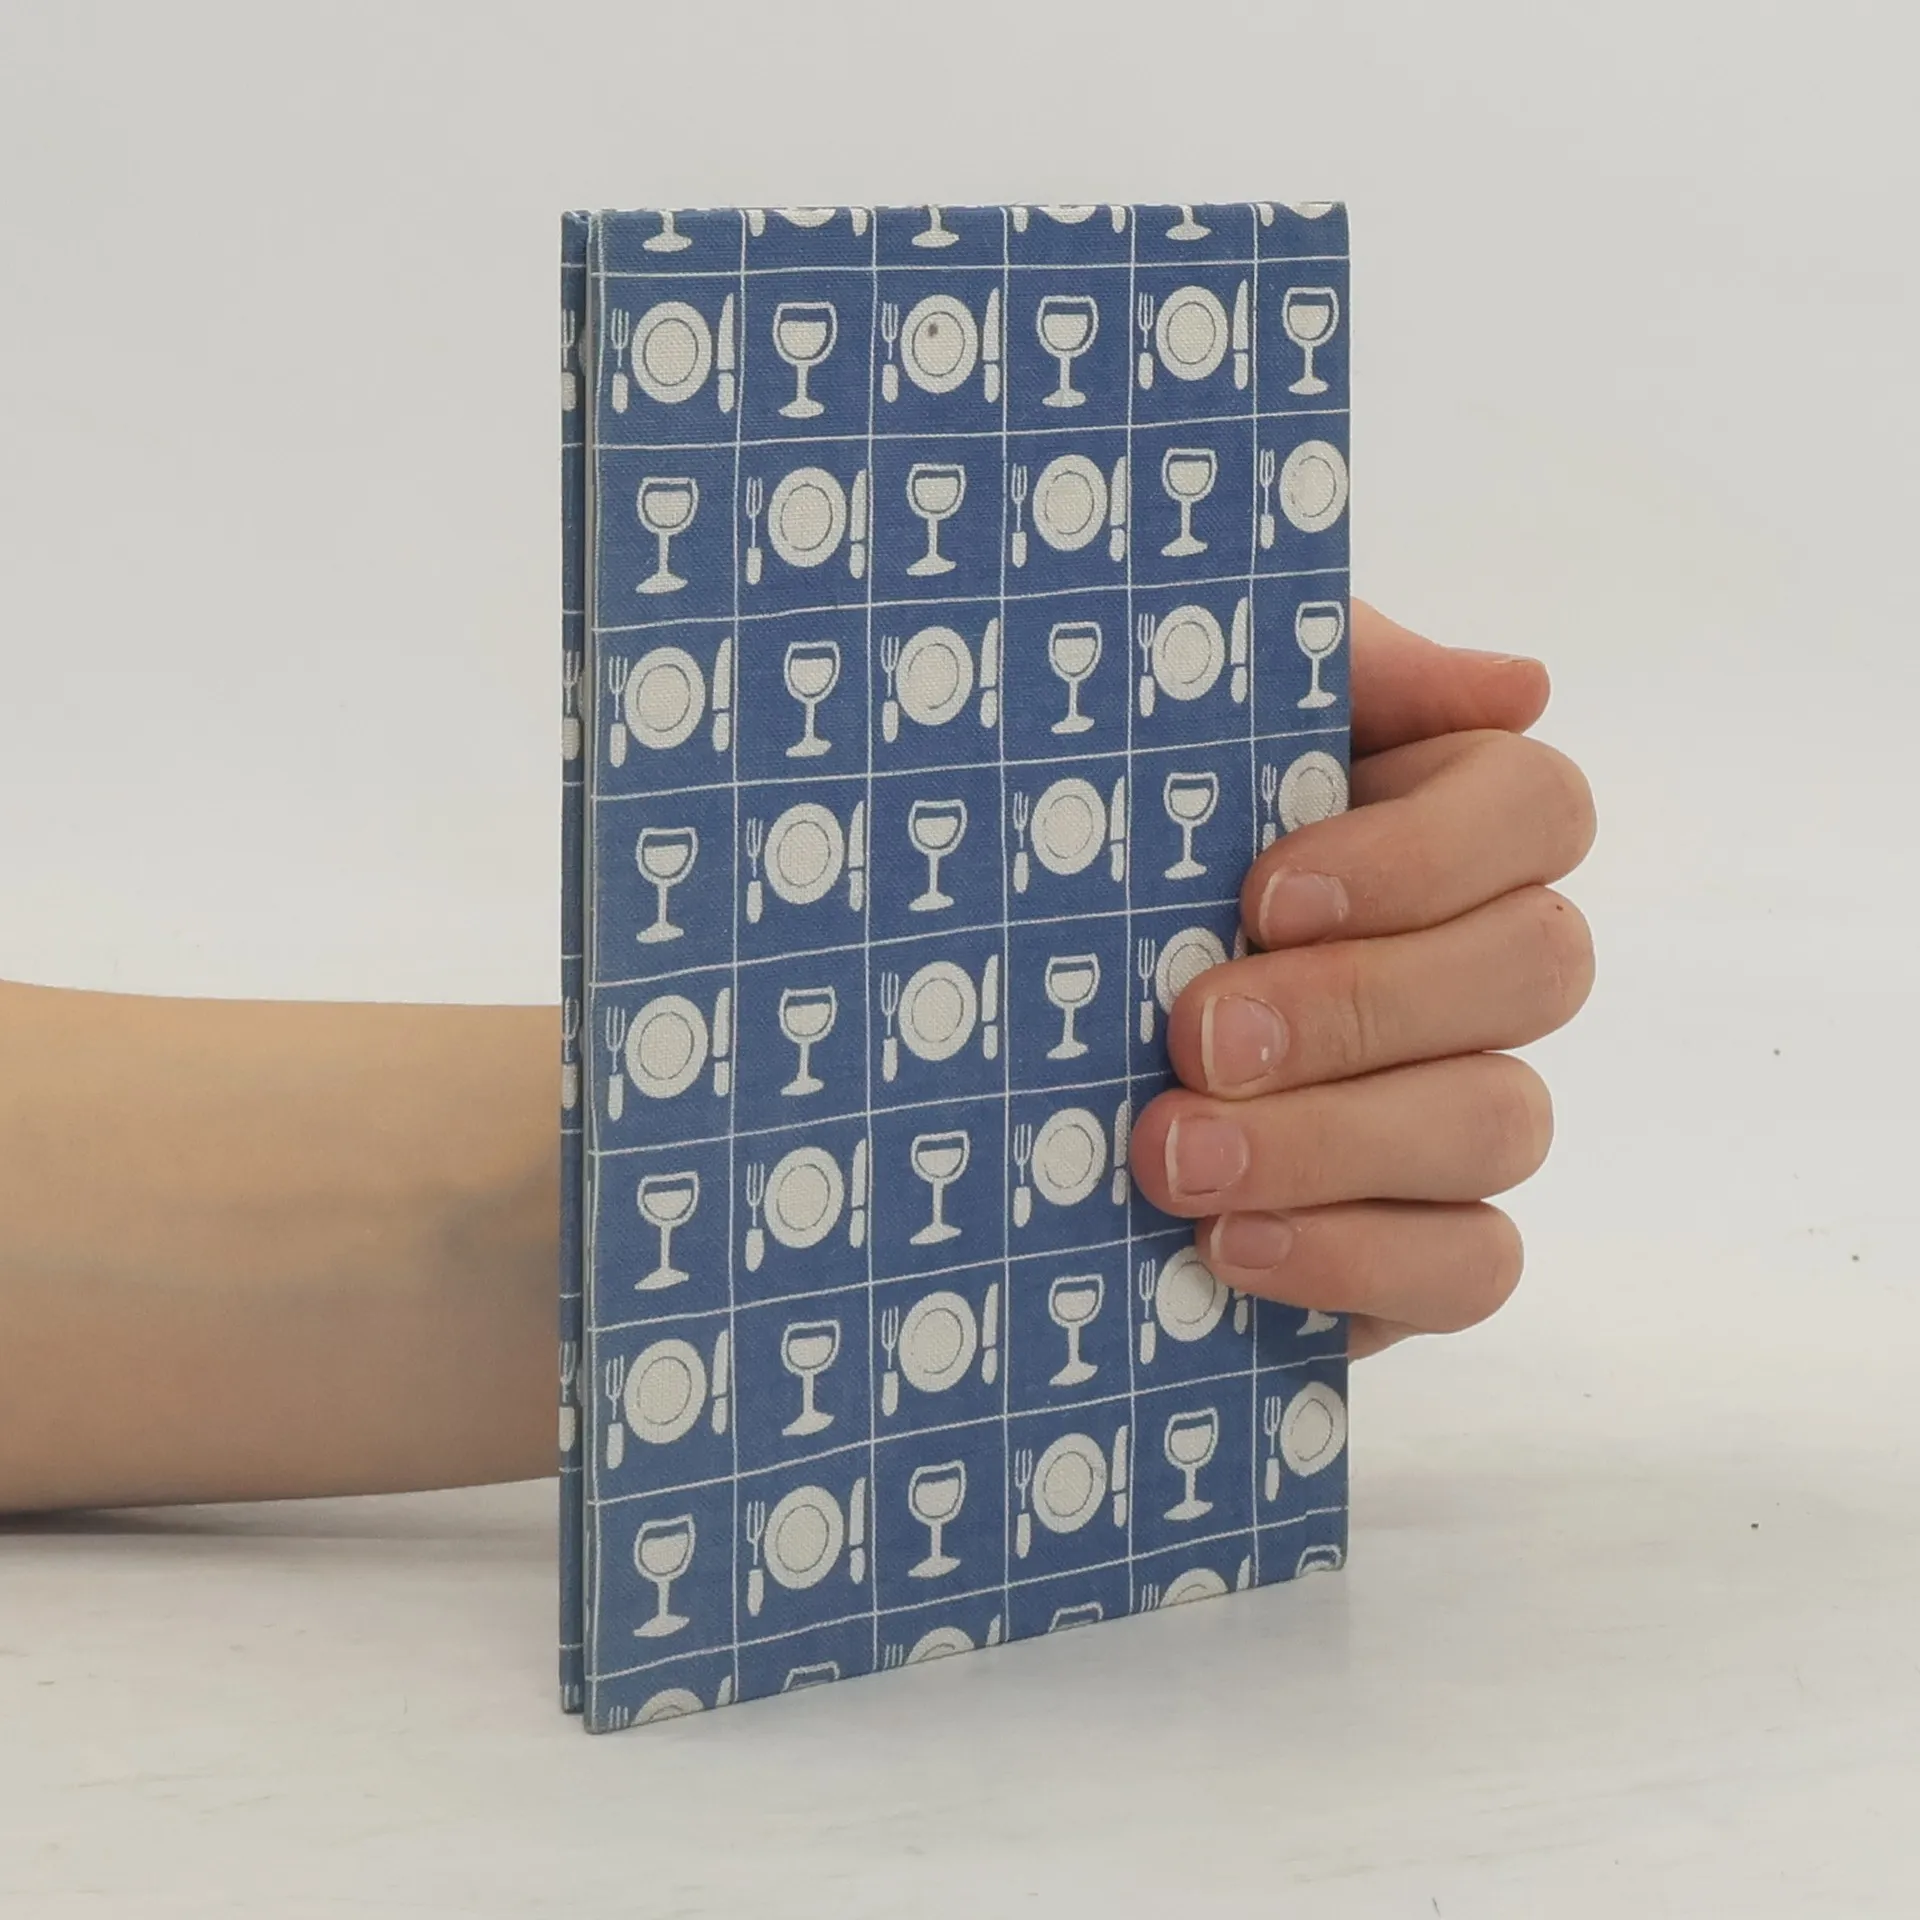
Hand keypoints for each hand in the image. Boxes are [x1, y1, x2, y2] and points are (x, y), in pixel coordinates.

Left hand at [1128, 602, 1595, 1359]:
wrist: (996, 1035)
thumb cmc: (1100, 848)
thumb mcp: (1183, 726)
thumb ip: (1336, 674)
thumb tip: (1517, 684)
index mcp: (1434, 823)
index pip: (1537, 809)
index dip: (1425, 854)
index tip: (1263, 894)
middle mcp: (1474, 967)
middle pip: (1536, 967)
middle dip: (1358, 1005)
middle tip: (1194, 1034)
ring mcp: (1456, 1110)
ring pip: (1504, 1123)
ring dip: (1334, 1141)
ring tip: (1169, 1157)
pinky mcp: (1415, 1242)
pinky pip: (1472, 1268)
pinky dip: (1360, 1261)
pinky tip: (1227, 1244)